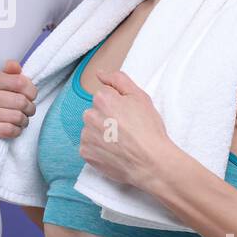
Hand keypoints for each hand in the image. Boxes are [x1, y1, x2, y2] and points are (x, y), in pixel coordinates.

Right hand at [0, 60, 36, 150]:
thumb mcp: (2, 88)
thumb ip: (10, 75)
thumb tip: (13, 64)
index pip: (19, 81)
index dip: (31, 91)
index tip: (30, 97)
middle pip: (20, 100)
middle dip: (29, 108)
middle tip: (27, 112)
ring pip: (16, 116)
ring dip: (23, 121)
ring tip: (19, 121)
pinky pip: (8, 129)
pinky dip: (16, 131)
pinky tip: (13, 130)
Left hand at [79, 70, 174, 191]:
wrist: (151, 162)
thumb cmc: (149, 130)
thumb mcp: (140, 97)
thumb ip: (118, 80)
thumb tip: (100, 74)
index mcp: (102, 99)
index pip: (104, 98)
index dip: (118, 107)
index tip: (128, 117)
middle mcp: (89, 116)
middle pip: (95, 114)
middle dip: (107, 120)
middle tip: (125, 130)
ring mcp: (86, 135)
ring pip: (91, 130)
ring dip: (101, 134)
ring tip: (120, 142)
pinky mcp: (85, 152)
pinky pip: (89, 147)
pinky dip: (99, 149)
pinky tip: (114, 152)